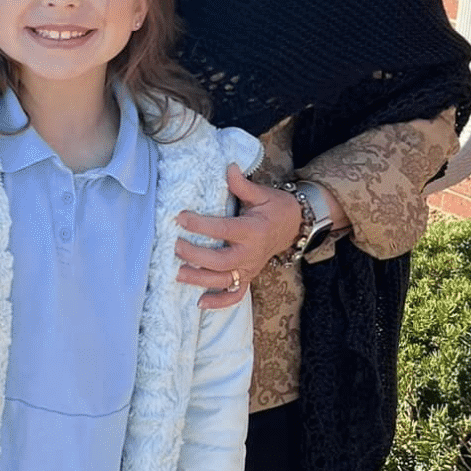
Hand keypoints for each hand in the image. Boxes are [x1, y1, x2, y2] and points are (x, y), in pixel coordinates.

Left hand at [175, 164, 302, 309]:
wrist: (294, 226)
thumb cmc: (275, 207)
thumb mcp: (262, 193)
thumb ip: (242, 184)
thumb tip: (229, 167)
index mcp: (252, 230)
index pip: (223, 230)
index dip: (200, 225)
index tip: (180, 218)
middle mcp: (251, 253)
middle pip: (221, 261)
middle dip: (196, 256)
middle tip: (176, 246)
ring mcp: (250, 268)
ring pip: (224, 281)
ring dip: (200, 280)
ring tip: (178, 274)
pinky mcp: (249, 277)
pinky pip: (236, 295)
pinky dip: (219, 302)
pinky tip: (200, 303)